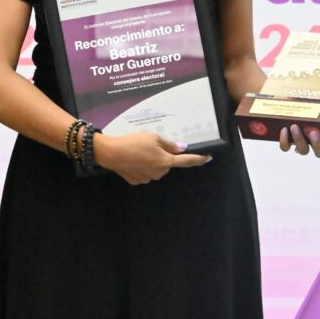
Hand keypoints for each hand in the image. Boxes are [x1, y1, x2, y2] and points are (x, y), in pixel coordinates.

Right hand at [94, 131, 211, 184]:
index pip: (186, 161)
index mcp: (165, 161)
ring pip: (155, 169)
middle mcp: (159, 172)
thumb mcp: (153, 137)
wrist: (111, 153)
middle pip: (166, 164)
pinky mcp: (137, 181)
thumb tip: (181, 149)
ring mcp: (148, 178)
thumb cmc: (133, 142)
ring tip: (137, 152)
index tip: (208, 158)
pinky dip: (140, 167)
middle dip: (162, 156)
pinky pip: (144, 173)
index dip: (198, 159)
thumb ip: (168, 144)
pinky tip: (132, 160)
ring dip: (151, 161)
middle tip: (150, 146)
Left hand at [279, 97, 319, 157]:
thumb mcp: (318, 95)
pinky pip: (286, 147)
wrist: (283, 95)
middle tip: (313, 132)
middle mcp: (315, 139)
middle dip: (318, 144)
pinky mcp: (286, 140)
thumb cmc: (304, 98)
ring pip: (303, 150)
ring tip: (294, 126)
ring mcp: (300, 141)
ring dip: (299, 141)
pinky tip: (284, 129)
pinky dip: (284, 141)